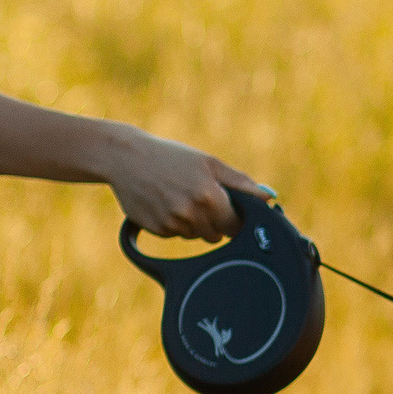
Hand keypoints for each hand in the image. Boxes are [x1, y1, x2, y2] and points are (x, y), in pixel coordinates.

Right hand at [102, 126, 263, 239]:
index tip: (227, 208)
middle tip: (198, 198)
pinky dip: (173, 224)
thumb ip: (242, 183)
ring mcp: (172, 223)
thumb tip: (269, 198)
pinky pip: (174, 235)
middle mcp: (191, 213)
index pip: (235, 226)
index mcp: (210, 197)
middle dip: (213, 221)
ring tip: (178, 196)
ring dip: (193, 223)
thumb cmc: (171, 157)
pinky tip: (163, 202)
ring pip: (195, 236)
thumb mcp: (209, 163)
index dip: (233, 218)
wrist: (123, 157)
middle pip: (216, 235)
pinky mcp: (155, 229)